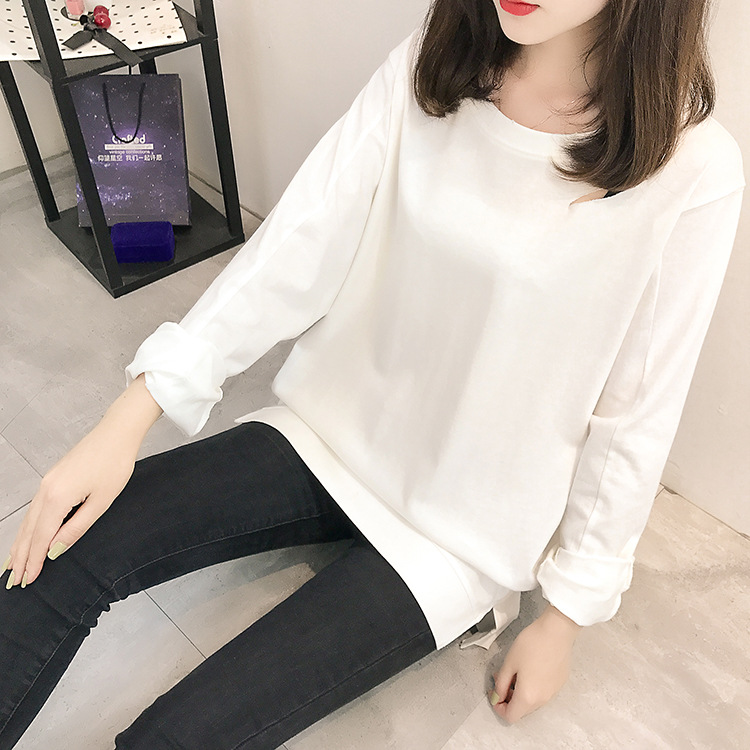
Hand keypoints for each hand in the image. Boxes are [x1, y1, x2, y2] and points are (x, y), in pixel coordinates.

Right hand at [2, 374, 161, 588]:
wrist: (117, 433)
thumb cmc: (115, 464)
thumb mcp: (100, 502)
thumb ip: (76, 528)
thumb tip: (55, 550)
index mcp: (57, 497)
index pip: (41, 537)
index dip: (34, 561)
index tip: (28, 581)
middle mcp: (46, 490)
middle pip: (28, 530)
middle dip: (20, 557)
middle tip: (14, 581)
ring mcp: (47, 483)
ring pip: (28, 520)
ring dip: (21, 544)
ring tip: (13, 565)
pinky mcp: (52, 478)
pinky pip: (34, 509)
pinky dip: (28, 527)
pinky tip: (28, 536)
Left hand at [489, 604, 581, 723]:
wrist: (556, 631)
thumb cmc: (533, 643)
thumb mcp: (509, 662)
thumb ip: (501, 683)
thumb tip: (497, 695)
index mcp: (528, 697)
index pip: (510, 716)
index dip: (498, 707)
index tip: (494, 692)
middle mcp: (542, 700)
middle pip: (522, 710)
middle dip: (508, 698)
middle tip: (502, 679)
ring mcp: (553, 692)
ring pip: (532, 701)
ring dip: (520, 692)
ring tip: (515, 671)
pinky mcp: (559, 683)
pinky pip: (542, 692)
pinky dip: (532, 686)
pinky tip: (529, 668)